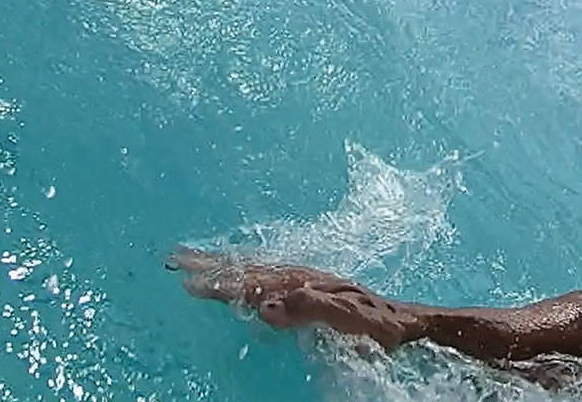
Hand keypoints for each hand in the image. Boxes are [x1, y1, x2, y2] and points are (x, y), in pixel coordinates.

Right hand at [165, 246, 420, 349]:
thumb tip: (264, 306)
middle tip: (176, 258)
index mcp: (302, 282)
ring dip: (224, 265)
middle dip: (212, 264)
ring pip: (255, 269)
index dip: (219, 282)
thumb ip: (307, 308)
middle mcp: (299, 275)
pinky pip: (266, 275)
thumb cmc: (377, 324)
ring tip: (194, 261)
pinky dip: (244, 272)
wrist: (405, 321)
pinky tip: (238, 277)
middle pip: (248, 267)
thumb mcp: (346, 319)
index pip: (251, 282)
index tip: (187, 281)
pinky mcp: (307, 288)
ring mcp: (303, 279)